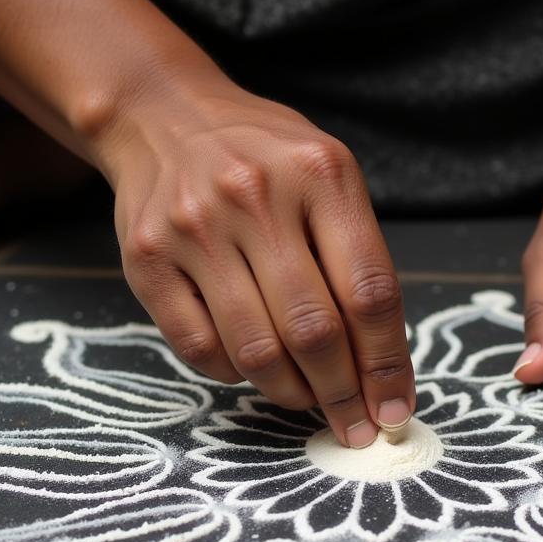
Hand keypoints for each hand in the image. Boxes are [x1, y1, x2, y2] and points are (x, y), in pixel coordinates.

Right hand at [99, 85, 415, 447]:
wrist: (164, 116)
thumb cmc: (267, 160)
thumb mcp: (330, 179)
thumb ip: (358, 260)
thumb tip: (382, 369)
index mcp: (321, 175)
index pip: (370, 293)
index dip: (387, 365)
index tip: (395, 410)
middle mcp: (257, 197)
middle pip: (315, 331)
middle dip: (343, 395)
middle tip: (355, 425)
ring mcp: (195, 228)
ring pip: (257, 351)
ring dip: (292, 394)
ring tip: (308, 399)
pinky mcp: (146, 260)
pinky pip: (200, 349)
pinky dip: (235, 375)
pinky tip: (252, 367)